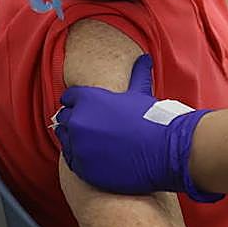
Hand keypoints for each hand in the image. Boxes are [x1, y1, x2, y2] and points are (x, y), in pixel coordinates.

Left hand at [54, 54, 220, 202]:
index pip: (69, 97)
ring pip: (66, 140)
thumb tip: (145, 58)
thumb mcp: (140, 92)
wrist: (163, 150)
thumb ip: (137, 73)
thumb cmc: (151, 119)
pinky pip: (72, 161)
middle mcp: (78, 121)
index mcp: (88, 98)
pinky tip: (96, 157)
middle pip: (64, 119)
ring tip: (93, 143)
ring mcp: (78, 146)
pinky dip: (80, 158)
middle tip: (90, 127)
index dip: (77, 102)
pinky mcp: (82, 167)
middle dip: (74, 120)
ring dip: (75, 140)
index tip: (86, 108)